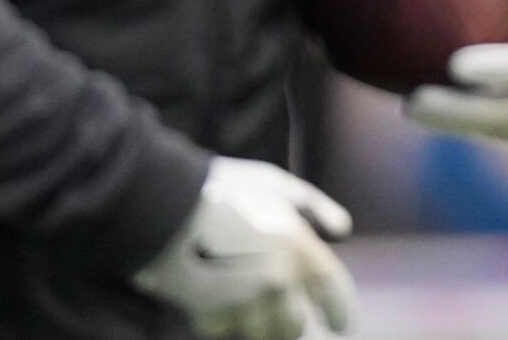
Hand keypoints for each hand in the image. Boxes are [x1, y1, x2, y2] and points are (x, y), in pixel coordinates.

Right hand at [131, 158, 354, 339]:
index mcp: (297, 247)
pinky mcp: (208, 315)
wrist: (165, 205)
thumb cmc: (224, 188)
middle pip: (294, 326)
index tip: (341, 325)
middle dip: (291, 321)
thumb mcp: (277, 184)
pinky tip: (223, 305)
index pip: (331, 292)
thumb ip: (315, 206)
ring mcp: (241, 302)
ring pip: (262, 335)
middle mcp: (275, 281)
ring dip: (260, 327)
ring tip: (253, 312)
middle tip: (286, 314)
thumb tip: (342, 229)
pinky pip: (226, 331)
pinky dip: (227, 323)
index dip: (339, 312)